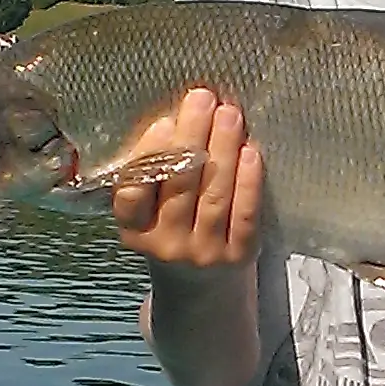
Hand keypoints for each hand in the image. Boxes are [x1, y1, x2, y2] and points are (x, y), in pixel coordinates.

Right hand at [112, 88, 263, 274]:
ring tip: (229, 114)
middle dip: (192, 136)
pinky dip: (248, 181)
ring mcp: (204, 253)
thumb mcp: (148, 213)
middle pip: (179, 185)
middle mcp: (166, 245)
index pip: (134, 192)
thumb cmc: (171, 230)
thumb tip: (178, 117)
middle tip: (203, 98)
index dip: (150, 156)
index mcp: (135, 230)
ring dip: (222, 149)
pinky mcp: (239, 256)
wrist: (201, 287)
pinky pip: (244, 213)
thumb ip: (153, 175)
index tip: (166, 120)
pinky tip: (250, 151)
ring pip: (213, 195)